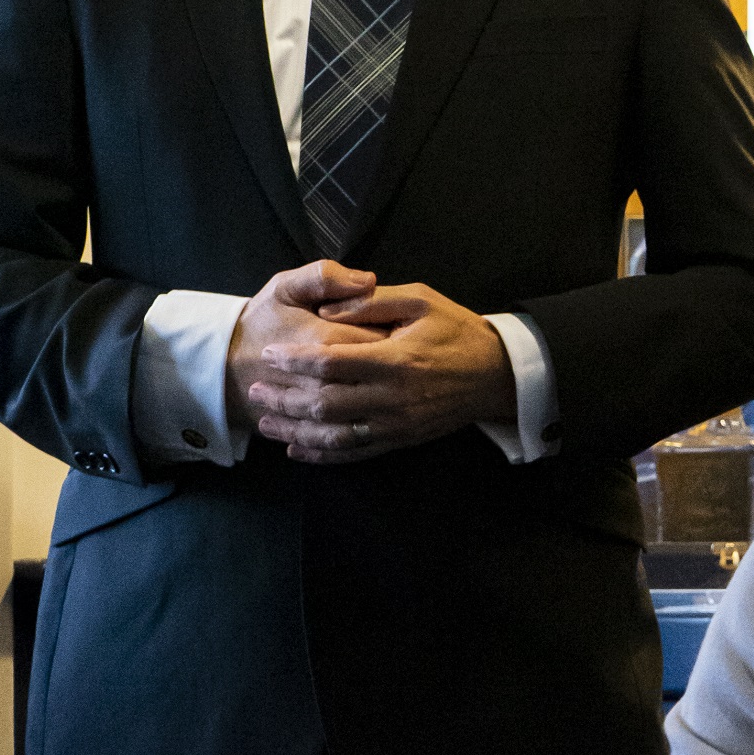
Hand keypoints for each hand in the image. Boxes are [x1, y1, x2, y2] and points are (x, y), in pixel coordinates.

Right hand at [227, 259, 380, 436]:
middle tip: (391, 355)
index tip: (397, 326)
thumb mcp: (284, 288)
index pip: (382, 335)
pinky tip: (367, 413)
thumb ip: (323, 277)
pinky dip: (361, 427)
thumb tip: (367, 280)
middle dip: (392, 365)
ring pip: (366, 409)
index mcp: (325, 338)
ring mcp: (318, 409)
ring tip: (377, 381)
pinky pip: (344, 438)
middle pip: (380, 373)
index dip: (396, 330)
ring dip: (380, 398)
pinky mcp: (312, 430)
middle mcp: (325, 378)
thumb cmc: (261, 323)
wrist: (223, 367)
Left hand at [248, 281, 515, 464]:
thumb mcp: (421, 300)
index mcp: (395, 359)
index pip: (331, 363)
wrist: (498, 375)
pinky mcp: (402, 440)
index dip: (295, 360)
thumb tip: (327, 309)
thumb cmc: (458, 330)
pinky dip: (323, 454)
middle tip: (255, 389)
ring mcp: (397, 423)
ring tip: (267, 422)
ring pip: (335, 434)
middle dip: (285, 398)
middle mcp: (393, 397)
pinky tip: (298, 450)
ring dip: (296, 431)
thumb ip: (372, 301)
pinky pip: (356, 452)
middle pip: (325, 403)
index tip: (269, 354)